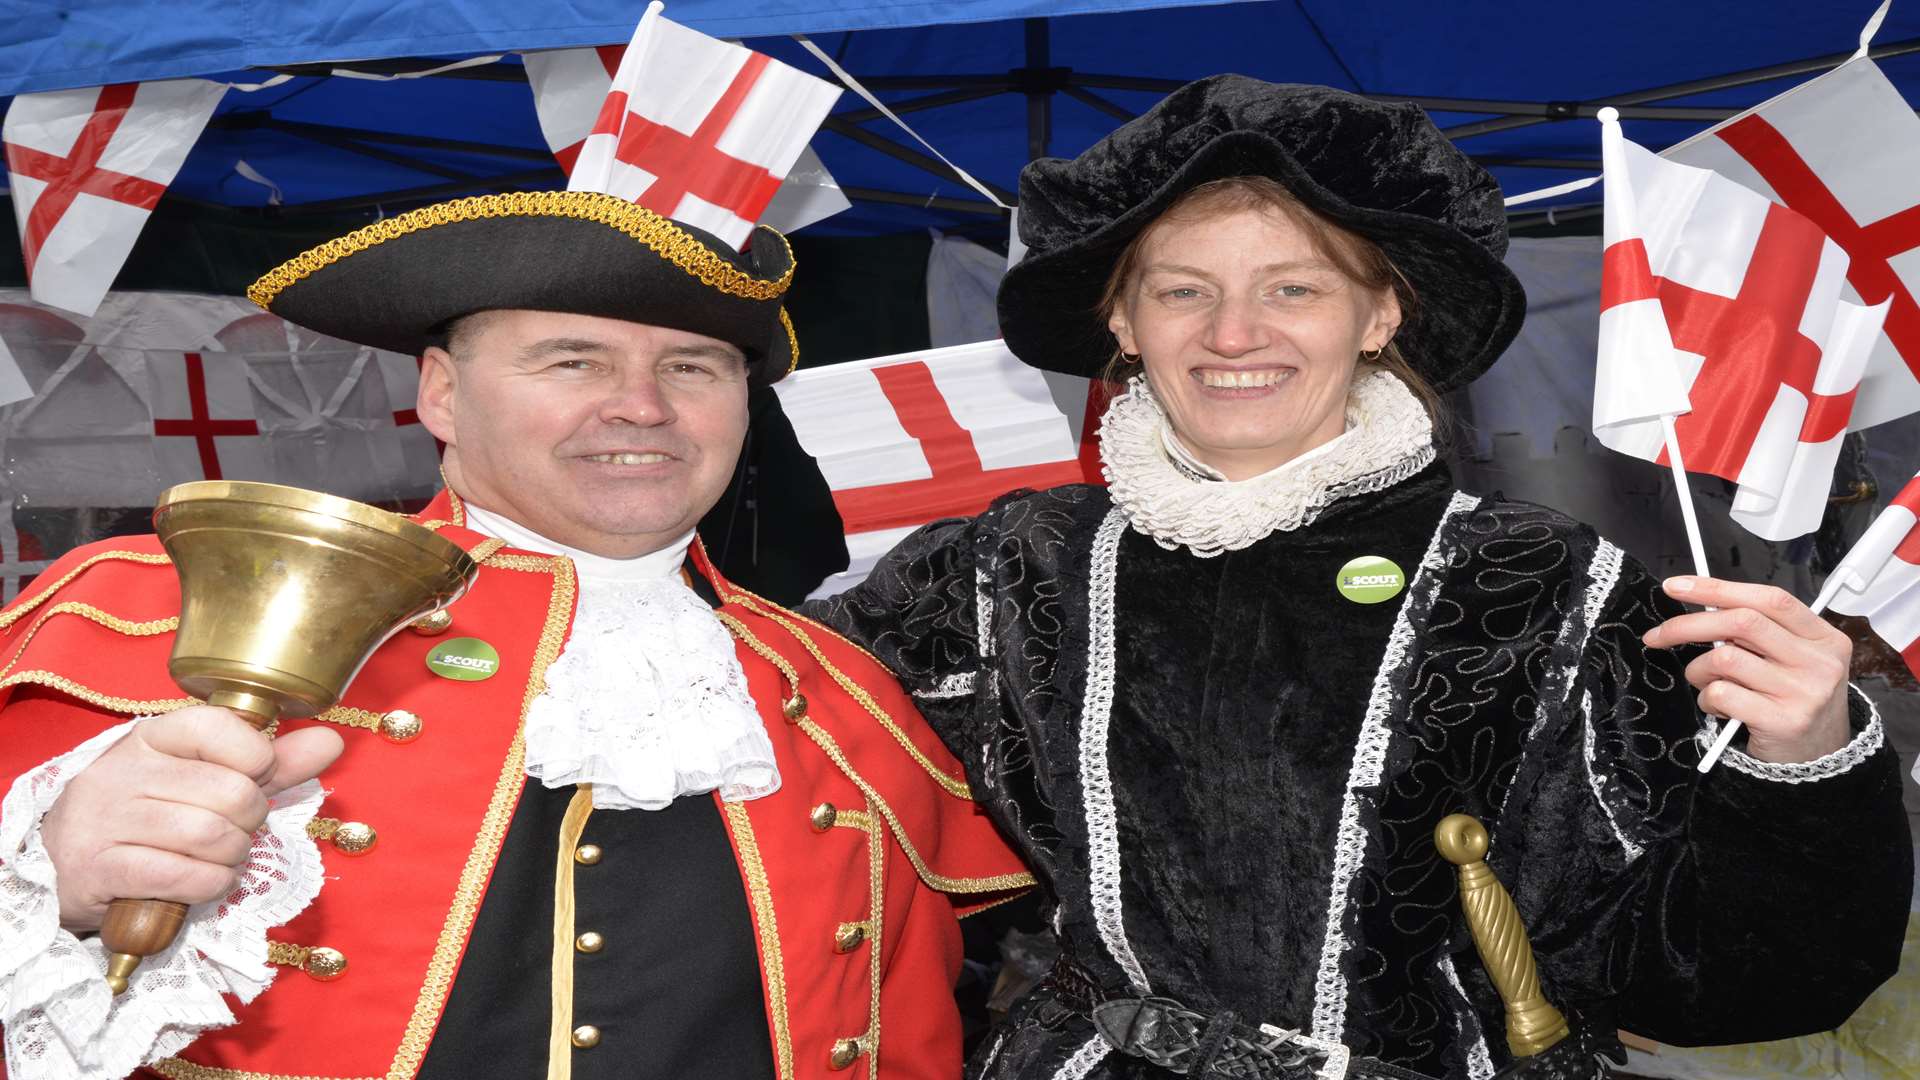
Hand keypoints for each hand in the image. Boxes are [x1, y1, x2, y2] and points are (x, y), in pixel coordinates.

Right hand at [40, 707, 343, 931]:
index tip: (251, 779)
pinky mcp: (96, 870)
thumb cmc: (145, 820)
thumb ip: (268, 763)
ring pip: (210, 835)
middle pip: (230, 792)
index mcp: (149, 738)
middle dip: (249, 821)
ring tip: (219, 858)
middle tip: (234, 831)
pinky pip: (182, 876)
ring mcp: (103, 821)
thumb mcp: (200, 780)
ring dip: (231, 857)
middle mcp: (121, 772)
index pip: (219, 727)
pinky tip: (203, 883)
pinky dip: (209, 885)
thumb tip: (331, 741)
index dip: (256, 759)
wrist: (57, 868)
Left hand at [1641, 576, 1851, 763]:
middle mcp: (1818, 662)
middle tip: (1657, 635)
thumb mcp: (1793, 658)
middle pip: (1741, 623)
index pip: (1769, 599)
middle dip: (1687, 625)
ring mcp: (1803, 692)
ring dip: (1698, 671)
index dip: (1718, 588)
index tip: (1677, 587)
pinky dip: (1707, 699)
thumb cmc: (1794, 698)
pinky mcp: (1783, 721)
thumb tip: (1703, 606)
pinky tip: (1720, 707)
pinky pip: (1721, 694)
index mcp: (1823, 637)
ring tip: (1707, 683)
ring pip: (1724, 659)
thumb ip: (1758, 632)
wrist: (1820, 753)